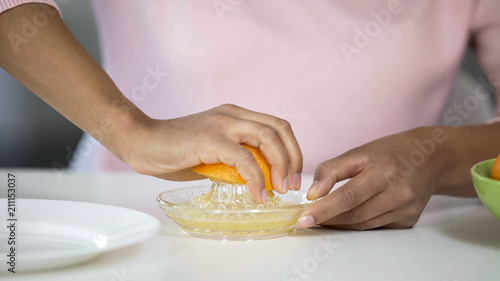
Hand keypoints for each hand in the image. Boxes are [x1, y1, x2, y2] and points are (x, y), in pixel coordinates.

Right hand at [123, 104, 302, 202]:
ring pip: (267, 138)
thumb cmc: (173, 150)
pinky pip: (244, 158)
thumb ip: (234, 158)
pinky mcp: (210, 139)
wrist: (141, 141)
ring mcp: (221, 124)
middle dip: (293, 158)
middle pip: (279, 129)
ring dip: (281, 166)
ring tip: (280, 190)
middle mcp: (232, 114)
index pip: (276, 126)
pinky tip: (258, 194)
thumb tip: (256, 178)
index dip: (291, 150)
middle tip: (291, 185)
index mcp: (234, 115)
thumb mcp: (212, 151)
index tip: (290, 175)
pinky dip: (257, 179)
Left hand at [297, 127, 450, 229]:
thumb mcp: (358, 152)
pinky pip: (375, 227)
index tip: (304, 219)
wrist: (429, 158)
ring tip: (323, 216)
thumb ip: (331, 170)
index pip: (349, 197)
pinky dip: (357, 223)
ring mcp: (406, 210)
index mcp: (384, 172)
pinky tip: (347, 215)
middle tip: (307, 219)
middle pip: (355, 215)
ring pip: (363, 225)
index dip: (324, 210)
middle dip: (327, 219)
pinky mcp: (409, 220)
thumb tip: (312, 194)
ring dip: (340, 223)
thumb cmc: (389, 152)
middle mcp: (398, 193)